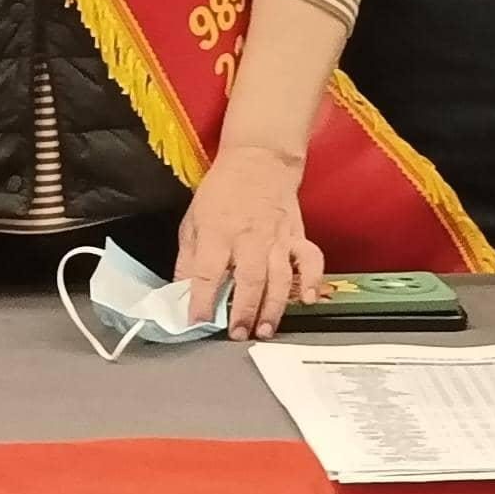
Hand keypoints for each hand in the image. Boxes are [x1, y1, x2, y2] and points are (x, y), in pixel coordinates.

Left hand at [175, 141, 319, 341]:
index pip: (207, 271)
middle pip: (249, 279)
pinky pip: (311, 261)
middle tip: (237, 334)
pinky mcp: (298, 236)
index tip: (197, 322)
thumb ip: (188, 260)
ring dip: (274, 307)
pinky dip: (313, 281)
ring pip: (280, 277)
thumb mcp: (192, 221)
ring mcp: (277, 238)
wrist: (258, 159)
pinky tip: (309, 300)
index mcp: (217, 232)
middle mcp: (249, 237)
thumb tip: (181, 293)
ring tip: (264, 330)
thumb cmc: (222, 191)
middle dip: (244, 311)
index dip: (201, 300)